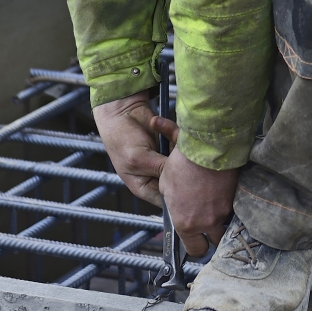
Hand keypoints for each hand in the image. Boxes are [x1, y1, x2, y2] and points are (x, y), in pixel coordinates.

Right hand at [93, 92, 177, 206]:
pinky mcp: (170, 144)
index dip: (178, 195)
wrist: (122, 111)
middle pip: (179, 179)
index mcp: (145, 186)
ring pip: (183, 160)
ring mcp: (164, 160)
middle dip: (181, 165)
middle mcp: (156, 175)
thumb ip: (160, 169)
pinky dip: (172, 131)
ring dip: (176, 143)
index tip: (189, 185)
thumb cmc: (122, 138)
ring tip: (164, 131)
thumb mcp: (139, 158)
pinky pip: (181, 142)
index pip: (167, 200)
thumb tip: (183, 181)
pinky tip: (157, 124)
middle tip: (178, 153)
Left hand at [161, 149, 237, 255]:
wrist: (207, 147)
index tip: (196, 241)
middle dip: (213, 237)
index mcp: (186, 223)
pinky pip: (234, 209)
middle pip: (216, 242)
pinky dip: (229, 204)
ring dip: (221, 219)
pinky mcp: (236, 198)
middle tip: (209, 226)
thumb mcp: (166, 187)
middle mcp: (207, 222)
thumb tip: (176, 208)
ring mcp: (224, 211)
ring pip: (226, 224)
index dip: (196, 246)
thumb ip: (173, 205)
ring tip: (215, 204)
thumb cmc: (183, 165)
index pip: (195, 250)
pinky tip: (223, 192)